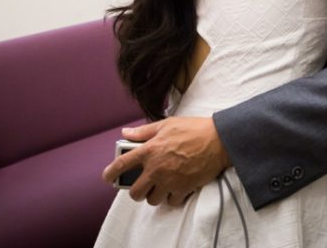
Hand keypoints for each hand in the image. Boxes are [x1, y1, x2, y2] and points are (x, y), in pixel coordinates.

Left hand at [102, 117, 231, 206]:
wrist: (218, 140)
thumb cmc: (194, 129)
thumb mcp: (167, 124)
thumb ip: (144, 131)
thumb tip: (126, 132)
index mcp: (150, 149)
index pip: (122, 163)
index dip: (111, 172)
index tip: (107, 177)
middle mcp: (156, 168)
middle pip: (135, 192)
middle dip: (135, 191)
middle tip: (142, 186)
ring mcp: (169, 180)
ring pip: (152, 199)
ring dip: (154, 195)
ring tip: (161, 187)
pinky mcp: (183, 188)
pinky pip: (170, 202)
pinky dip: (171, 198)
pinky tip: (175, 188)